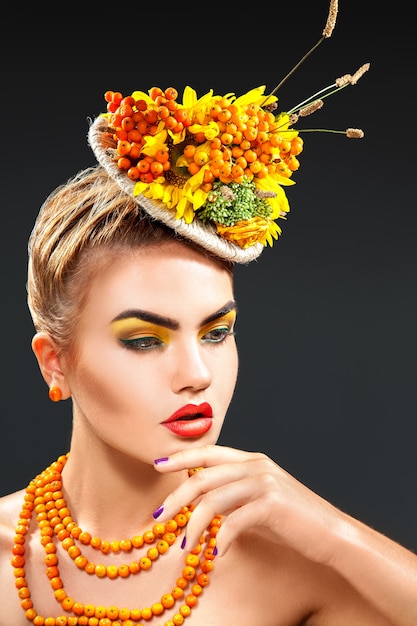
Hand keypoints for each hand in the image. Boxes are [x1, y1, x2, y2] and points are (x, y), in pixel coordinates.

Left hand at [153, 444, 342, 563]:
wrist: (331, 534)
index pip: (209, 453)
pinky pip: (235, 520)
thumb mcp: (257, 499)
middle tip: (157, 516)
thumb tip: (200, 501)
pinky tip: (217, 553)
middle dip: (176, 497)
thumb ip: (232, 494)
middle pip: (204, 476)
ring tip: (185, 545)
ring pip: (214, 498)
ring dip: (194, 524)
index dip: (181, 457)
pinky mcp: (272, 503)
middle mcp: (256, 465)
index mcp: (251, 460)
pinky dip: (221, 538)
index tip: (158, 465)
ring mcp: (265, 482)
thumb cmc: (291, 521)